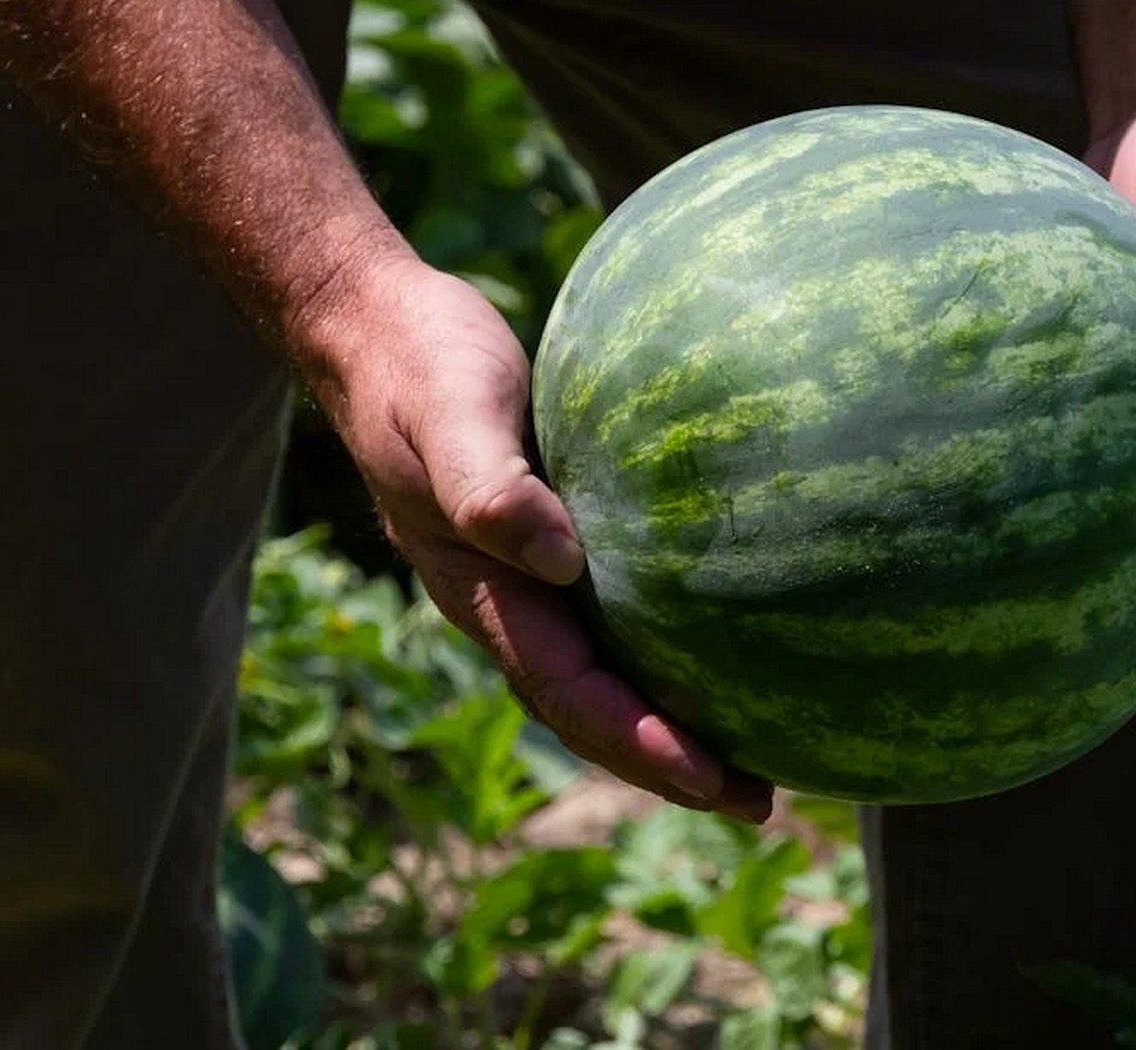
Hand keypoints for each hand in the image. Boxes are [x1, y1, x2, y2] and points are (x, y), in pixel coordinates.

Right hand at [297, 255, 774, 822]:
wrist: (376, 328)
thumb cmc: (417, 365)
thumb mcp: (451, 414)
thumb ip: (490, 489)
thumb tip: (561, 561)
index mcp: (481, 592)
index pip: (567, 692)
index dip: (637, 742)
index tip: (711, 779)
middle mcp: (509, 601)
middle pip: (592, 708)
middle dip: (668, 763)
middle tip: (758, 802)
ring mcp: (530, 576)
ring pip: (604, 672)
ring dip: (670, 720)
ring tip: (755, 755)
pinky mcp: (557, 538)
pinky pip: (616, 615)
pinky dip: (665, 649)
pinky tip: (725, 646)